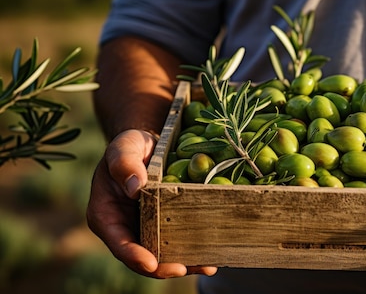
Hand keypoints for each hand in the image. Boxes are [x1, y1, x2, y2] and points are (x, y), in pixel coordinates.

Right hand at [86, 129, 216, 277]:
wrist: (148, 145)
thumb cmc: (130, 145)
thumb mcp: (124, 148)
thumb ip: (124, 164)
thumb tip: (135, 187)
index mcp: (106, 215)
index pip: (118, 242)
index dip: (134, 256)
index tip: (152, 263)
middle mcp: (125, 229)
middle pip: (142, 257)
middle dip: (163, 267)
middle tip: (185, 268)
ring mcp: (146, 230)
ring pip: (163, 256)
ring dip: (184, 263)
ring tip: (207, 265)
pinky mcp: (165, 227)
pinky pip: (177, 243)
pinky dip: (193, 250)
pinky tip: (212, 254)